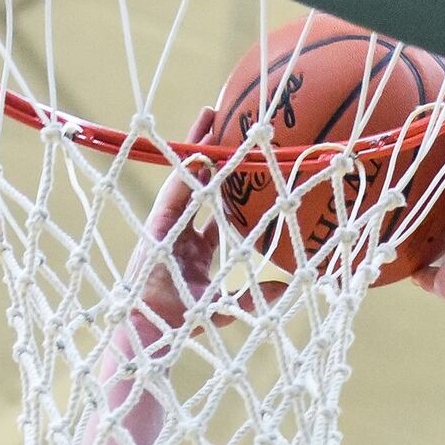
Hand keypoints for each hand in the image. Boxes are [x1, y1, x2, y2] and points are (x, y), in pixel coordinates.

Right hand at [126, 110, 282, 338]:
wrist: (153, 331)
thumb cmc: (184, 322)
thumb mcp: (227, 305)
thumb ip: (256, 295)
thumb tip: (290, 284)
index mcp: (196, 246)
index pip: (217, 208)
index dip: (231, 185)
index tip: (247, 163)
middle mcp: (181, 230)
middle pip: (200, 183)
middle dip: (213, 152)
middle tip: (230, 122)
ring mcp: (168, 224)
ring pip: (187, 176)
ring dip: (198, 144)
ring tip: (212, 113)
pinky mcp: (157, 224)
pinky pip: (175, 190)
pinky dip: (186, 168)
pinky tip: (201, 146)